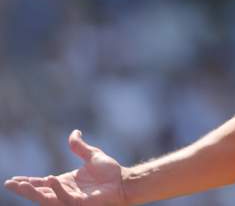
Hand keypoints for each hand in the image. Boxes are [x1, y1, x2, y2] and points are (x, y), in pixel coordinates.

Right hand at [4, 130, 127, 205]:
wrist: (125, 181)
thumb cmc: (111, 172)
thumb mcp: (92, 156)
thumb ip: (80, 146)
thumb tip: (74, 132)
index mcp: (65, 182)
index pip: (41, 183)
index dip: (27, 182)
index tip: (12, 180)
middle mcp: (65, 192)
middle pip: (40, 193)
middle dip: (24, 190)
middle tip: (10, 184)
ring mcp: (72, 199)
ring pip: (47, 199)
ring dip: (34, 193)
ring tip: (21, 185)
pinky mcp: (80, 204)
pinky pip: (65, 199)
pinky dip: (57, 191)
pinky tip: (51, 179)